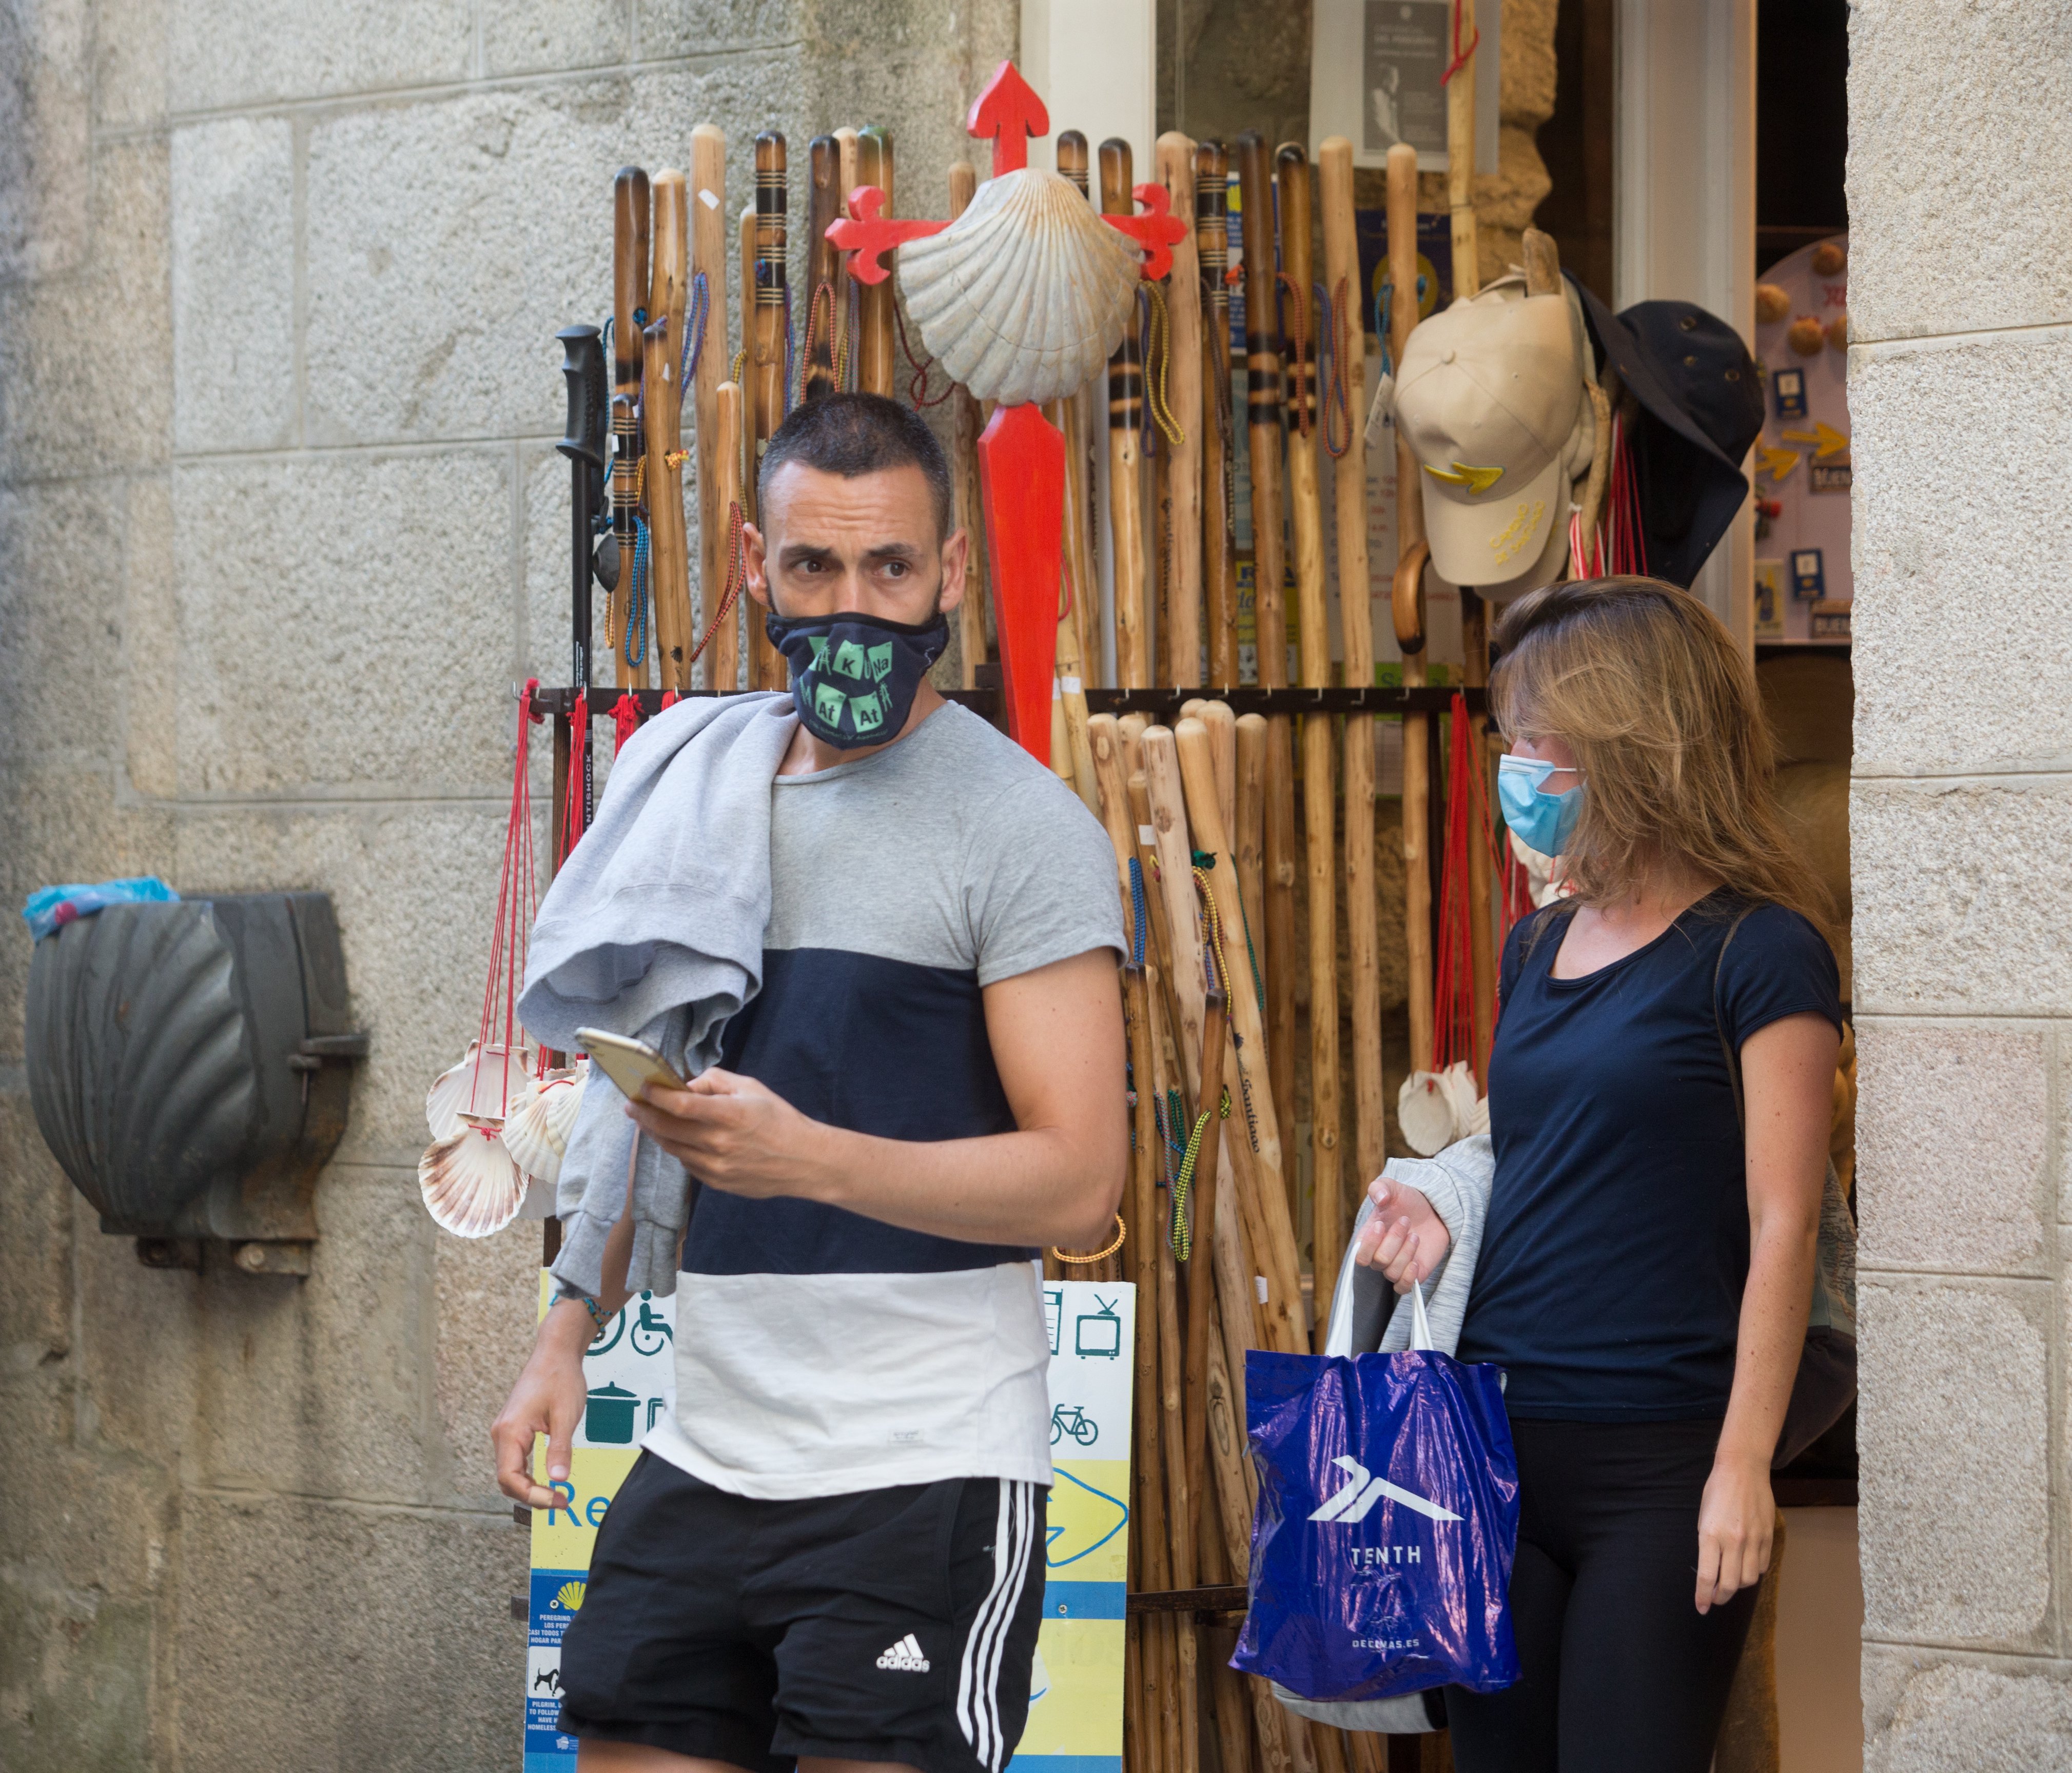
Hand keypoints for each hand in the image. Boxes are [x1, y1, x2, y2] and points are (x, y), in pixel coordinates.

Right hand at [492, 1300, 590, 1509]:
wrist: (555, 1352)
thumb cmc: (560, 1378)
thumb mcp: (566, 1416)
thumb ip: (560, 1449)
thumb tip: (558, 1480)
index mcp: (510, 1431)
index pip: (511, 1478)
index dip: (532, 1496)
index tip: (558, 1501)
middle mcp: (501, 1433)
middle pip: (506, 1479)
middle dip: (531, 1496)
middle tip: (561, 1502)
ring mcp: (505, 1431)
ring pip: (509, 1471)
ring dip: (529, 1487)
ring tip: (555, 1495)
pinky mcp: (513, 1429)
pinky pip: (514, 1460)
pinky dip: (527, 1474)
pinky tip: (546, 1479)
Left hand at [627, 1067, 827, 1199]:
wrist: (804, 1161)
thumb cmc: (780, 1119)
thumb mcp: (752, 1088)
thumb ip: (715, 1082)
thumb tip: (685, 1085)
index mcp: (729, 1114)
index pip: (680, 1104)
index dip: (656, 1095)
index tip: (642, 1087)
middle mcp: (718, 1143)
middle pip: (667, 1128)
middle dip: (644, 1114)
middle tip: (632, 1104)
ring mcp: (715, 1167)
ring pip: (672, 1148)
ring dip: (654, 1132)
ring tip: (645, 1120)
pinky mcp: (716, 1183)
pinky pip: (686, 1163)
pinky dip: (676, 1149)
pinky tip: (674, 1138)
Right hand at [1351, 1176, 1449, 1293]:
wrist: (1433, 1211)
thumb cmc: (1408, 1201)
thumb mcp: (1393, 1188)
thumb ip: (1381, 1188)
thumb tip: (1379, 1198)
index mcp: (1369, 1239)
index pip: (1360, 1256)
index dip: (1370, 1243)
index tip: (1381, 1223)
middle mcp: (1380, 1255)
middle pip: (1380, 1261)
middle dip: (1395, 1239)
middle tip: (1406, 1221)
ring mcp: (1396, 1266)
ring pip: (1393, 1273)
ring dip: (1406, 1252)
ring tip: (1415, 1235)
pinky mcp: (1413, 1275)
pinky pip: (1403, 1288)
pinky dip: (1409, 1277)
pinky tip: (1416, 1261)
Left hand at [1695, 1452, 1774, 1612]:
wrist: (1743, 1469)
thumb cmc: (1717, 1490)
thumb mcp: (1703, 1516)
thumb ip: (1707, 1544)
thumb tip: (1710, 1569)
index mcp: (1710, 1534)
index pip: (1707, 1577)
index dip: (1703, 1597)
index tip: (1701, 1607)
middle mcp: (1733, 1540)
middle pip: (1729, 1584)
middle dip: (1720, 1597)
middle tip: (1715, 1599)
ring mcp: (1753, 1540)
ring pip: (1748, 1579)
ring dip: (1738, 1586)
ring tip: (1730, 1582)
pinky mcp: (1768, 1537)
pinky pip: (1762, 1566)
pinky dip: (1754, 1572)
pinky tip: (1746, 1568)